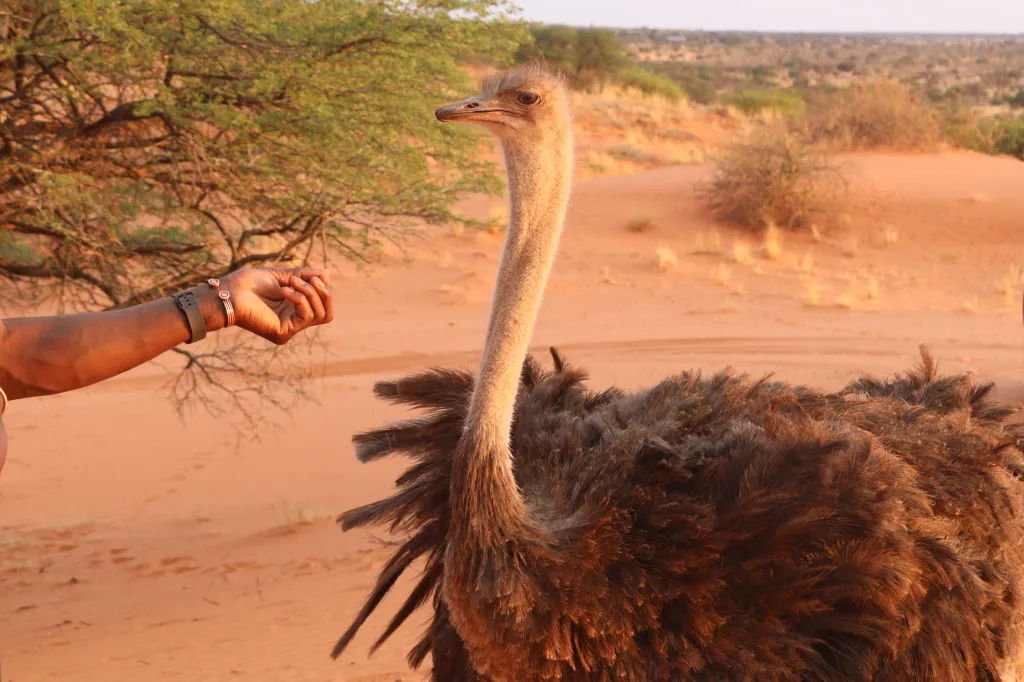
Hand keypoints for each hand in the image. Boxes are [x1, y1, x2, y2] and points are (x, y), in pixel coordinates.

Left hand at [215, 267, 333, 344]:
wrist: (229, 292)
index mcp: (293, 308)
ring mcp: (289, 328)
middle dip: (323, 292)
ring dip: (310, 293)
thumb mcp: (283, 275)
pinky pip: (306, 316)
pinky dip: (299, 298)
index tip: (311, 274)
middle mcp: (293, 320)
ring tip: (292, 283)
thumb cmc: (249, 283)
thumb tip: (328, 274)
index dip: (323, 288)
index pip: (322, 304)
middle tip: (310, 279)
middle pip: (327, 313)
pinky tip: (284, 291)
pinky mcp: (284, 333)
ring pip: (320, 315)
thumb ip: (305, 275)